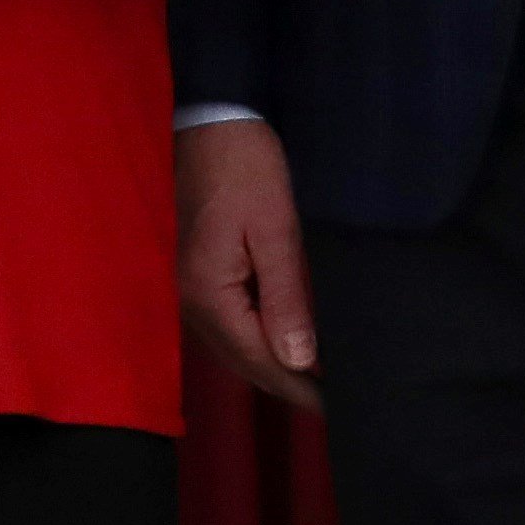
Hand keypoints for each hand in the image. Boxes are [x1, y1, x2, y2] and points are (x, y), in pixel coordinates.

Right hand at [176, 116, 321, 411]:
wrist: (206, 116)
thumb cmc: (244, 165)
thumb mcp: (274, 226)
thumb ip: (286, 295)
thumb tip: (299, 359)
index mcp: (209, 292)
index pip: (258, 359)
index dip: (298, 387)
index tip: (337, 408)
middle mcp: (190, 300)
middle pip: (241, 361)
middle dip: (286, 385)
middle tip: (333, 403)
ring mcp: (188, 287)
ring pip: (231, 346)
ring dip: (270, 366)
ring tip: (314, 381)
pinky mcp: (194, 271)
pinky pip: (226, 323)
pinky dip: (255, 341)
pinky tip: (282, 340)